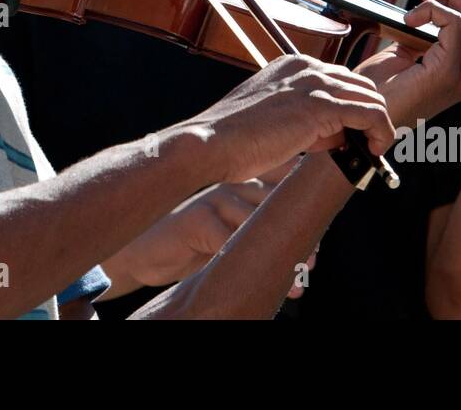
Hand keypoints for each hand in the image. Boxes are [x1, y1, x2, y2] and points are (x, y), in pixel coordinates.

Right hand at [104, 159, 296, 293]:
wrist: (142, 255)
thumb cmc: (192, 246)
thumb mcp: (230, 236)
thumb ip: (259, 232)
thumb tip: (308, 253)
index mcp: (242, 182)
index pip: (283, 179)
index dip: (304, 205)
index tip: (318, 240)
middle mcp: (230, 183)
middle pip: (276, 200)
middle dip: (298, 234)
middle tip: (312, 265)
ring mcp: (212, 197)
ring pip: (256, 220)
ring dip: (277, 253)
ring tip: (296, 281)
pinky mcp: (195, 217)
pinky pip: (227, 238)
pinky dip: (245, 261)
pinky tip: (258, 280)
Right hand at [186, 55, 394, 183]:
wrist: (211, 143)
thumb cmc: (234, 138)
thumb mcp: (274, 119)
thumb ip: (307, 120)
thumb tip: (337, 133)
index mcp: (291, 65)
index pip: (339, 80)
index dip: (351, 107)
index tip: (356, 132)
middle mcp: (306, 67)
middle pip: (360, 85)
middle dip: (370, 114)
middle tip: (371, 142)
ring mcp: (314, 84)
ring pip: (371, 97)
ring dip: (379, 125)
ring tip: (375, 148)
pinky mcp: (321, 106)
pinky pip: (371, 114)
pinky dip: (382, 131)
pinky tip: (376, 150)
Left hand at [354, 0, 460, 124]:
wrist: (363, 118)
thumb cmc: (378, 90)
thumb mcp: (407, 57)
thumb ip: (425, 36)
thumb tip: (426, 13)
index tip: (447, 9)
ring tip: (420, 1)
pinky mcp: (445, 72)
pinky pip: (455, 22)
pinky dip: (432, 9)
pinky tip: (409, 20)